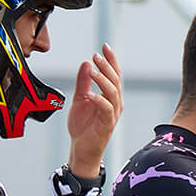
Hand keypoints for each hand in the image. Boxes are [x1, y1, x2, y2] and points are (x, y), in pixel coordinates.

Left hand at [66, 43, 123, 176]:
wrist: (82, 149)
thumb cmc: (83, 126)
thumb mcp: (80, 99)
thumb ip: (83, 82)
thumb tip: (86, 63)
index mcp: (110, 96)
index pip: (114, 75)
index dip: (111, 60)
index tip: (104, 46)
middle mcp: (115, 104)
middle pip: (115, 81)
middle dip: (107, 67)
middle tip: (96, 55)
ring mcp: (112, 114)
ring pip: (113, 93)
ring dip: (103, 80)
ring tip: (92, 70)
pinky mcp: (107, 125)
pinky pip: (107, 110)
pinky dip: (100, 100)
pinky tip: (91, 94)